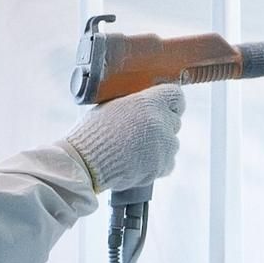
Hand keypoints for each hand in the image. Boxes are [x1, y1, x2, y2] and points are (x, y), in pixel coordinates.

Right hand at [63, 84, 184, 193]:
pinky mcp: (162, 166)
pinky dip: (157, 164)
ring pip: (171, 143)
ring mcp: (165, 146)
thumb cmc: (93, 132)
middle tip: (140, 132)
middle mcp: (161, 122)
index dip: (170, 102)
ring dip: (159, 145)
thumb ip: (135, 103)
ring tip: (134, 149)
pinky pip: (167, 163)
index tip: (164, 107)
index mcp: (149, 102)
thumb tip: (144, 104)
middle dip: (161, 125)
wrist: (87, 163)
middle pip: (174, 121)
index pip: (176, 96)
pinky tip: (138, 162)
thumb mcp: (111, 105)